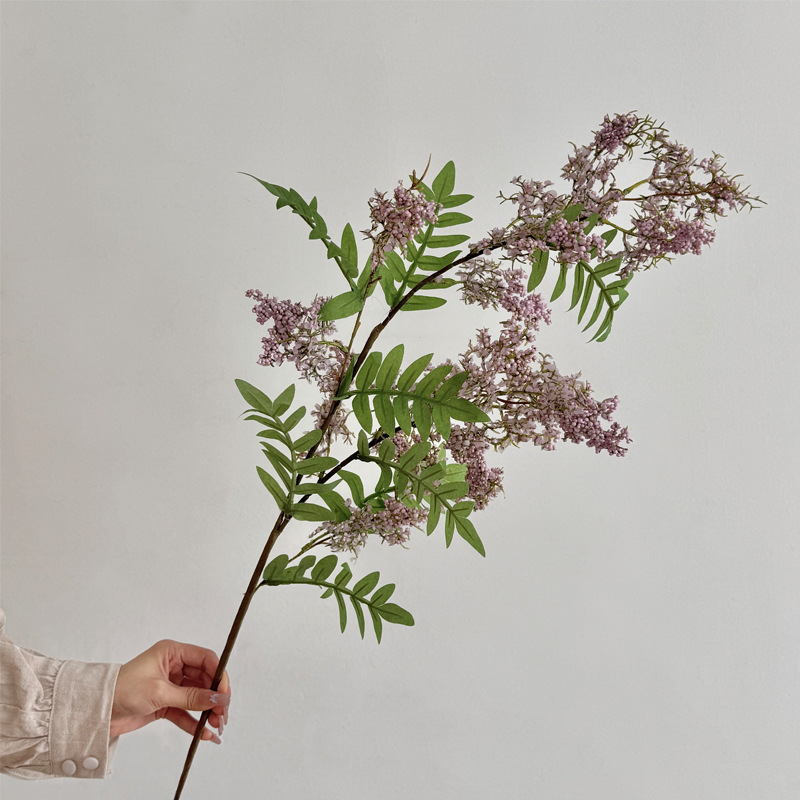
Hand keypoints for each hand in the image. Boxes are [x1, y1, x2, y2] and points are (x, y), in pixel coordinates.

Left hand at [110, 639, 229, 741]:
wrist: (97, 712)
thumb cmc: (123, 691)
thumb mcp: (160, 692)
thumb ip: (191, 697)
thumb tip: (218, 699)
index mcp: (172, 652)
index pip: (206, 659)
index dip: (219, 675)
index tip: (225, 694)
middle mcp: (174, 666)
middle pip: (205, 679)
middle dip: (215, 697)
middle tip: (223, 714)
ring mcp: (171, 685)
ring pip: (197, 697)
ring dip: (207, 711)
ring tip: (216, 726)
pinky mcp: (165, 703)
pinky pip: (186, 711)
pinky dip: (194, 722)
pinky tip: (204, 733)